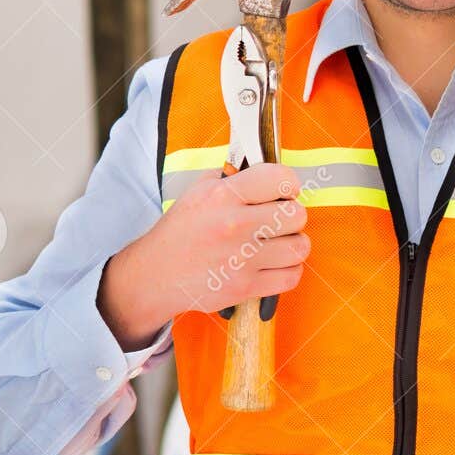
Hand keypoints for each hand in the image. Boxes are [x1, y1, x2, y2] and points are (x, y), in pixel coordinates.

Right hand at [97, 163, 309, 349]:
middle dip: (291, 218)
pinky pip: (292, 276)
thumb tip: (259, 167)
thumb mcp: (198, 192)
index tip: (283, 194)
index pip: (281, 180)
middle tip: (277, 222)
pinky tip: (274, 265)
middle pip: (297, 215)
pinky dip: (288, 271)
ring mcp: (240, 259)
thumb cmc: (182, 232)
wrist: (154, 275)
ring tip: (277, 245)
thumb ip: (231, 177)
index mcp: (222, 196)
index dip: (288, 185)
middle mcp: (233, 225)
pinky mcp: (244, 287)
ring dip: (293, 245)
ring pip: (300, 247)